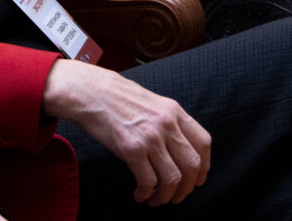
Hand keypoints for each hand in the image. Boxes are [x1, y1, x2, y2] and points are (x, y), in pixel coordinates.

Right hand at [42, 59, 210, 205]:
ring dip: (166, 196)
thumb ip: (167, 120)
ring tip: (156, 200)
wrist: (87, 91)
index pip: (203, 143)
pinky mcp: (131, 148)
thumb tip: (177, 147)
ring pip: (172, 178)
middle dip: (187, 188)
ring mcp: (150, 137)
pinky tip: (140, 194)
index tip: (196, 179)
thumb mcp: (150, 101)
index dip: (204, 166)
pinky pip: (148, 181)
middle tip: (176, 196)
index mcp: (174, 110)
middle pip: (192, 165)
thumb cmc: (114, 96)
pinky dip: (146, 193)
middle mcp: (166, 124)